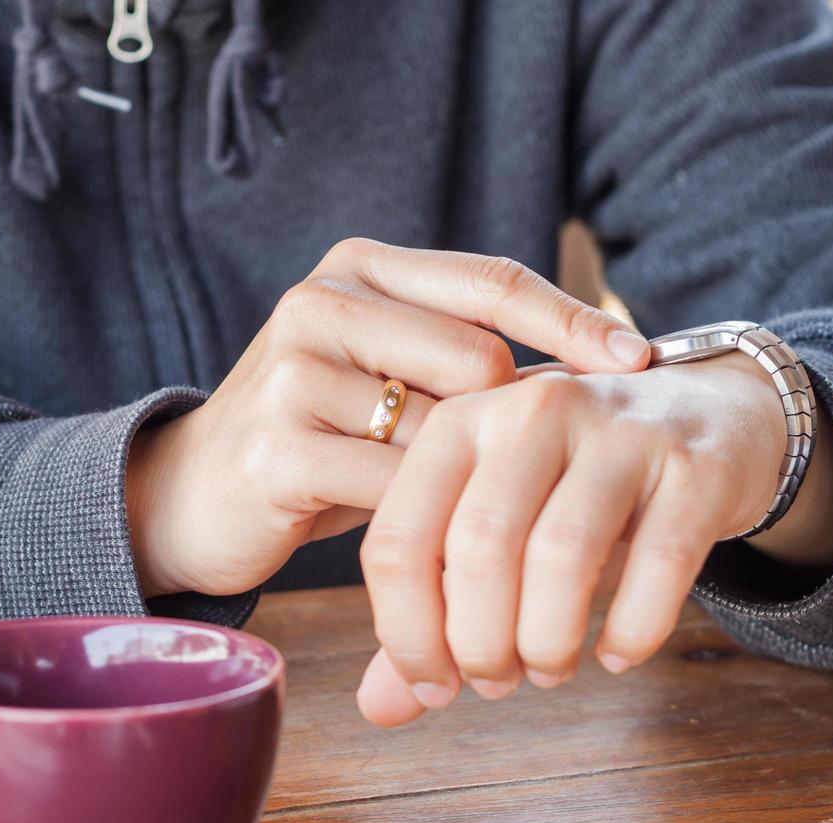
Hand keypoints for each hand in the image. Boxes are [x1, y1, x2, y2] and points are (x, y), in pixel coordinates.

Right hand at [125, 238, 650, 597]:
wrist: (192, 496)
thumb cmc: (318, 437)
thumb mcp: (386, 375)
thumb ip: (462, 353)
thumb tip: (607, 367)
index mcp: (358, 268)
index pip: (492, 281)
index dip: (572, 321)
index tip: (640, 363)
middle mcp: (321, 304)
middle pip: (478, 360)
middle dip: (508, 430)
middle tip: (521, 485)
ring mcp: (293, 373)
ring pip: (443, 430)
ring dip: (464, 485)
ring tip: (456, 517)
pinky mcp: (277, 449)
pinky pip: (398, 489)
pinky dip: (427, 523)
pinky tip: (425, 544)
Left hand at [355, 353, 832, 725]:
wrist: (707, 413)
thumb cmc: (573, 481)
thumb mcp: (494, 520)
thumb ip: (434, 607)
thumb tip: (379, 708)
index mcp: (462, 424)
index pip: (399, 540)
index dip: (406, 633)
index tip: (433, 685)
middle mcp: (533, 413)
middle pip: (480, 548)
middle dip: (479, 643)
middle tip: (496, 683)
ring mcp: (621, 433)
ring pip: (563, 555)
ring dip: (548, 641)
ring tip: (549, 670)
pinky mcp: (696, 467)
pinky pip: (659, 564)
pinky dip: (632, 629)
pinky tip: (616, 655)